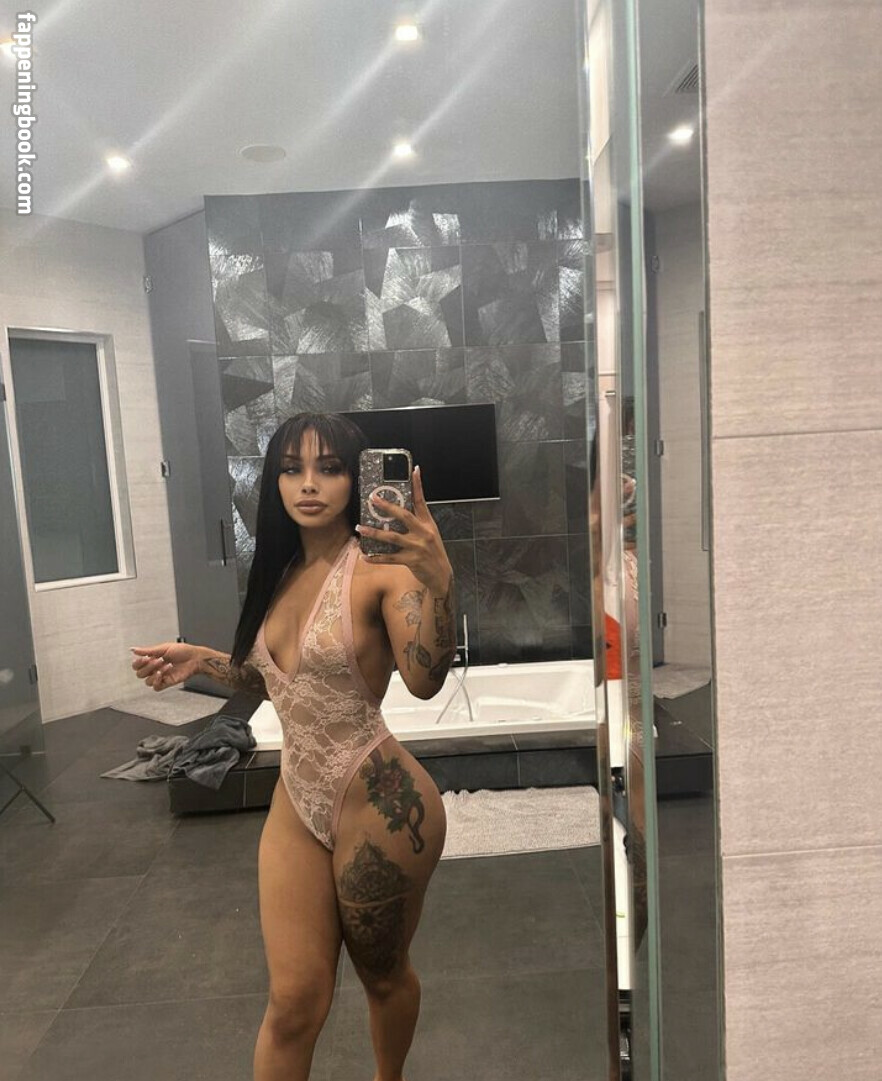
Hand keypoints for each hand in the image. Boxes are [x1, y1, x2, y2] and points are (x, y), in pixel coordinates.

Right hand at [130, 641, 201, 691]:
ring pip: (147, 681)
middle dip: (148, 666)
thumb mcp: (163, 648)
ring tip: (166, 664)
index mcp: (151, 660)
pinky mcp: (166, 683)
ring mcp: (160, 677)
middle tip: (159, 660)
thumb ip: (147, 651)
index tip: (145, 658)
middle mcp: (154, 669)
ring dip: (155, 672)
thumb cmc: (182, 651)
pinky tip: (163, 674)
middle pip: (140, 674)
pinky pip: (155, 687)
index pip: (136, 666)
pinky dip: (157, 681)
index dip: (138, 663)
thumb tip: (133, 649)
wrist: (195, 658)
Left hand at [357, 465, 452, 593]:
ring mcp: (417, 547)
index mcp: (428, 524)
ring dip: (374, 532)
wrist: (442, 575)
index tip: (414, 470)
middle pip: (404, 515)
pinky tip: (365, 556)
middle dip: (387, 506)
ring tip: (360, 527)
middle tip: (373, 499)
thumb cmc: (434, 553)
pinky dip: (376, 558)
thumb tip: (399, 511)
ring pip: (392, 537)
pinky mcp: (410, 561)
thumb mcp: (430, 534)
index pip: (421, 501)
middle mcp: (423, 533)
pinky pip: (389, 558)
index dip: (417, 485)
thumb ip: (417, 523)